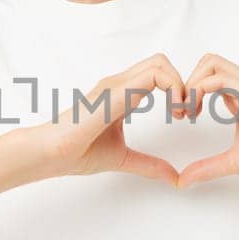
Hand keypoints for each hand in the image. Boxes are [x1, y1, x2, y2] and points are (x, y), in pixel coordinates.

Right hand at [31, 53, 188, 184]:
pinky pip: (151, 77)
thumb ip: (149, 165)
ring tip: (181, 114)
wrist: (51, 153)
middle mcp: (120, 84)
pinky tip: (174, 114)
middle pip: (162, 62)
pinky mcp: (114, 93)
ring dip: (180, 85)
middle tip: (188, 113)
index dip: (178, 90)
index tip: (185, 116)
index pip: (157, 74)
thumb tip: (174, 177)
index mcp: (122, 94)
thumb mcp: (124, 158)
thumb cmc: (77, 152)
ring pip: (160, 63)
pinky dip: (172, 89)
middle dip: (184, 83)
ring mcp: (116, 85)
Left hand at [175, 53, 238, 188]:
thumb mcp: (232, 161)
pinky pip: (222, 79)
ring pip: (211, 63)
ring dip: (192, 84)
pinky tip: (198, 112)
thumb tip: (183, 181)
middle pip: (208, 61)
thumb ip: (207, 167)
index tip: (183, 116)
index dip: (189, 90)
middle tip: (182, 110)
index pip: (209, 75)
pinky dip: (200, 90)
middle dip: (186, 81)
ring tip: (188, 111)